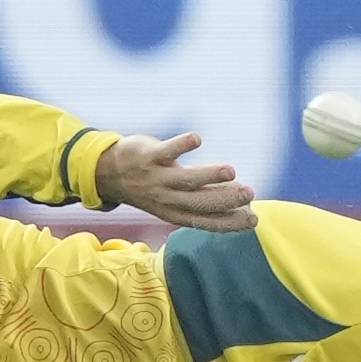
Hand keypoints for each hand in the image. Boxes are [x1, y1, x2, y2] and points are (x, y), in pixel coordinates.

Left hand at [94, 134, 257, 232]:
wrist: (108, 172)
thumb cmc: (153, 184)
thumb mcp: (176, 196)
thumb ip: (205, 196)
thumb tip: (241, 198)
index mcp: (174, 212)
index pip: (206, 221)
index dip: (229, 222)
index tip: (253, 219)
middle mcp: (165, 199)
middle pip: (198, 202)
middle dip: (225, 200)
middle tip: (249, 193)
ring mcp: (156, 178)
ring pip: (185, 180)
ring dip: (208, 176)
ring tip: (231, 172)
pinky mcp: (148, 157)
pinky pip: (166, 151)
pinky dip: (181, 145)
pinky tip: (197, 139)